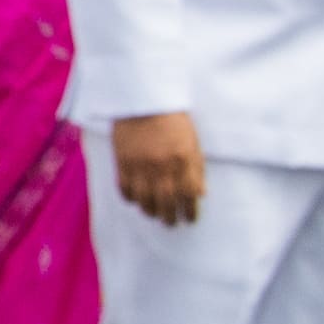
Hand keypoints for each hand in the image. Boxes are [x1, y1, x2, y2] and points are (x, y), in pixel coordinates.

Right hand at [112, 111, 204, 226]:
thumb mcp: (192, 141)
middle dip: (170, 218)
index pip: (189, 196)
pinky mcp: (122, 162)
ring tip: (153, 214)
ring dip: (150, 211)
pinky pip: (125, 189)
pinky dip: (130, 198)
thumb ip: (197, 168)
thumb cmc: (173, 119)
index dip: (190, 212)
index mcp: (183, 160)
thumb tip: (201, 194)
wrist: (143, 99)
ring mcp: (140, 166)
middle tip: (171, 223)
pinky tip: (136, 199)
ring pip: (144, 200)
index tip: (189, 219)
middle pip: (167, 203)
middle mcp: (162, 167)